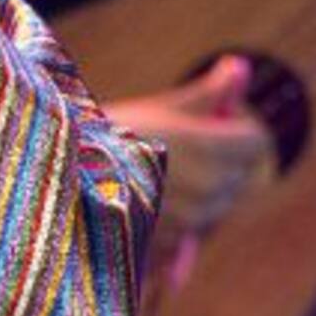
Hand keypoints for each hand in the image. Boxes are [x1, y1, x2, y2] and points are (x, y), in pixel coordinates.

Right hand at [111, 53, 275, 260]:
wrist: (58, 175)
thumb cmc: (109, 134)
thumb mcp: (162, 107)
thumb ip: (208, 93)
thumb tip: (240, 66)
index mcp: (209, 148)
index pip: (257, 143)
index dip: (238, 128)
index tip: (216, 121)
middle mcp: (206, 190)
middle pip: (240, 175)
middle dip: (224, 159)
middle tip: (184, 143)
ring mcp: (188, 224)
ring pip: (216, 206)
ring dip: (202, 191)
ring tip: (161, 171)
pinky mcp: (169, 249)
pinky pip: (192, 235)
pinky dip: (182, 222)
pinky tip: (158, 206)